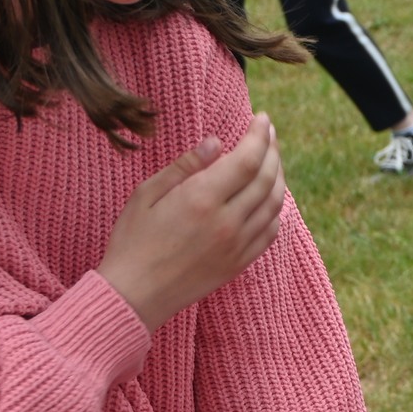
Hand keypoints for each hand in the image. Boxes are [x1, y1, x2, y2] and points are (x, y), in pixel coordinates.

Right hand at [98, 114, 286, 332]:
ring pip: (274, 204)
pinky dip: (276, 207)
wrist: (137, 293)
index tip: (262, 118)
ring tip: (272, 158)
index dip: (259, 135)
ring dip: (278, 176)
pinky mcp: (241, 262)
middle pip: (266, 178)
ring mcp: (238, 245)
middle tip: (269, 132)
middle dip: (272, 150)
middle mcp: (227, 222)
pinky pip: (271, 230)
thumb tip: (217, 141)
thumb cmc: (133, 239)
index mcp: (202, 199)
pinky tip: (271, 194)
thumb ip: (186, 166)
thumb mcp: (148, 194)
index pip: (246, 160)